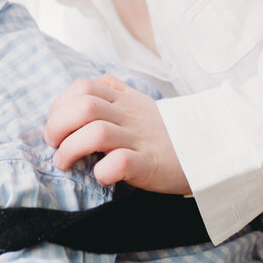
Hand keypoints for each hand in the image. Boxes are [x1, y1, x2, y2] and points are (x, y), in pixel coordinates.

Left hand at [44, 74, 190, 194]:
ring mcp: (139, 138)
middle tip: (54, 144)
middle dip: (57, 125)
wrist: (208, 149)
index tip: (56, 125)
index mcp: (123, 99)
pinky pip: (120, 163)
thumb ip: (109, 95)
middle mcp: (129, 114)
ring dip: (71, 149)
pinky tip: (100, 176)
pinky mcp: (149, 164)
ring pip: (96, 132)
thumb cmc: (164, 132)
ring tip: (65, 163)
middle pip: (83, 106)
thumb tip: (71, 101)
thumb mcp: (137, 103)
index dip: (60, 104)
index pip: (82, 87)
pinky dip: (102, 171)